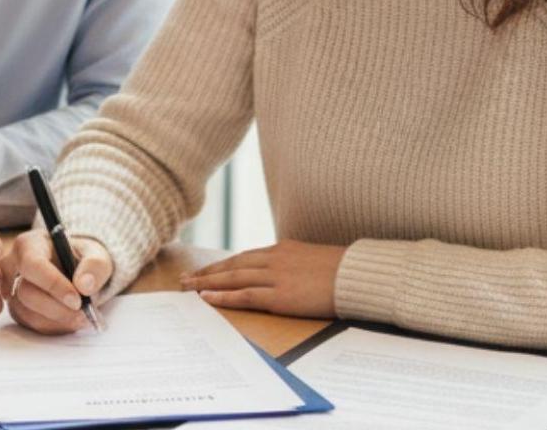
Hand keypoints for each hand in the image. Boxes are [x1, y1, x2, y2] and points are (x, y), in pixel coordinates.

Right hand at [0, 228, 113, 334]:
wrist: (76, 272)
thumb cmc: (82, 258)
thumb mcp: (96, 254)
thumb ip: (94, 265)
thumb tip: (84, 285)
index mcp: (29, 244)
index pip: (33, 265)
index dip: (54, 285)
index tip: (77, 300)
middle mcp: (13, 265)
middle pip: (26, 293)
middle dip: (57, 308)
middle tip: (84, 314)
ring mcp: (10, 289)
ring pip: (27, 313)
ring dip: (57, 320)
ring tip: (81, 317)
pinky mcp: (16, 308)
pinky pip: (30, 324)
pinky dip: (53, 326)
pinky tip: (69, 319)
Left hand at [179, 240, 344, 317]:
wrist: (360, 276)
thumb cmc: (343, 271)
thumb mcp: (314, 259)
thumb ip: (294, 264)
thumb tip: (285, 274)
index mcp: (283, 249)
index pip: (245, 257)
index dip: (223, 264)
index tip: (208, 270)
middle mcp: (274, 259)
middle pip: (232, 265)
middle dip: (207, 272)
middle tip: (186, 278)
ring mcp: (276, 276)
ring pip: (232, 278)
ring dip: (207, 283)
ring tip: (189, 288)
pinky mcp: (280, 295)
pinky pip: (245, 295)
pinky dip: (223, 297)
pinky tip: (207, 298)